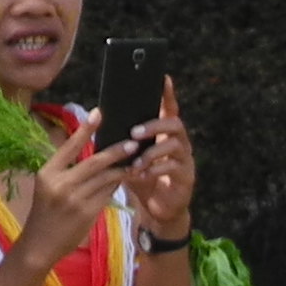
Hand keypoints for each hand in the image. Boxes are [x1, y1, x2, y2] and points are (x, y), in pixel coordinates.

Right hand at [10, 123, 138, 270]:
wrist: (41, 243)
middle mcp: (61, 183)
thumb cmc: (45, 213)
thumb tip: (92, 156)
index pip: (69, 147)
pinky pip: (108, 194)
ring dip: (123, 169)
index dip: (84, 130)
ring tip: (138, 161)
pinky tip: (129, 179)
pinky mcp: (88, 212)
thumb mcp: (48, 187)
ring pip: (105, 178)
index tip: (98, 113)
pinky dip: (118, 185)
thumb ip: (65, 172)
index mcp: (47, 172)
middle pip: (94, 162)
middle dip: (115, 152)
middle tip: (133, 143)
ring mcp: (75, 198)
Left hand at [122, 74, 195, 232]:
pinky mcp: (186, 178)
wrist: (156, 208)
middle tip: (134, 132)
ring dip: (152, 151)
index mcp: (164, 133)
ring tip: (135, 160)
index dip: (167, 93)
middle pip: (175, 123)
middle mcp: (179, 143)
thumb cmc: (141, 177)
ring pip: (175, 145)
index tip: (163, 77)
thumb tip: (100, 113)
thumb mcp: (129, 155)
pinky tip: (140, 175)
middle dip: (154, 125)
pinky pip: (173, 168)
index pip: (168, 108)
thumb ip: (122, 136)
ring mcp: (185, 160)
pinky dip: (154, 170)